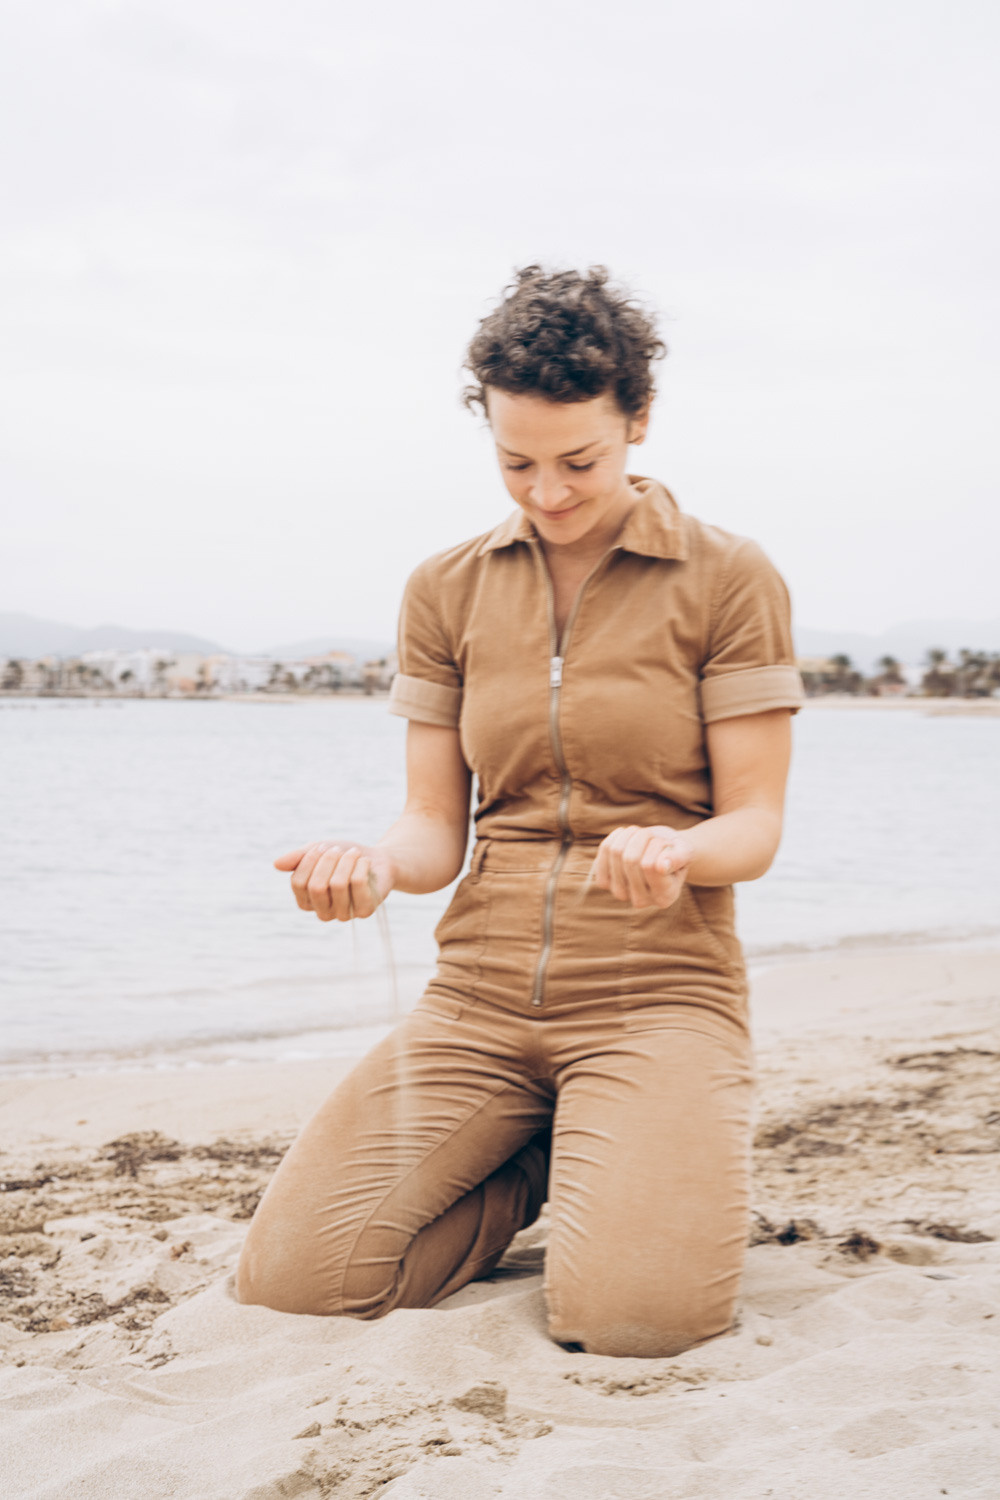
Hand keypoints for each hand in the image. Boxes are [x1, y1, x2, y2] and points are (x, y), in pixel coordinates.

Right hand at [273, 841, 395, 921]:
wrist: (377, 860)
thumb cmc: (343, 857)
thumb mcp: (318, 851)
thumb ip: (298, 857)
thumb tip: (276, 864)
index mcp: (306, 901)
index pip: (298, 883)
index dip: (309, 860)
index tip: (321, 847)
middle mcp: (323, 912)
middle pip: (316, 887)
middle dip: (328, 861)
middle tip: (338, 850)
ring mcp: (344, 914)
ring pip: (338, 885)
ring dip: (346, 861)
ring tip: (353, 853)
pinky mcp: (364, 911)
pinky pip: (358, 885)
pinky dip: (361, 866)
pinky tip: (365, 862)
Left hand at [590, 824, 692, 909]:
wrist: (661, 853)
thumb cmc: (675, 852)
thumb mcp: (685, 851)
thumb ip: (679, 858)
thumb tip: (662, 866)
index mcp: (665, 897)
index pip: (650, 865)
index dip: (658, 845)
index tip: (667, 843)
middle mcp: (641, 901)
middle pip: (630, 859)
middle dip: (644, 836)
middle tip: (654, 836)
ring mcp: (620, 893)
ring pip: (616, 851)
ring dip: (631, 834)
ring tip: (643, 836)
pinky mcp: (604, 882)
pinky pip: (605, 850)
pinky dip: (617, 836)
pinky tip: (628, 837)